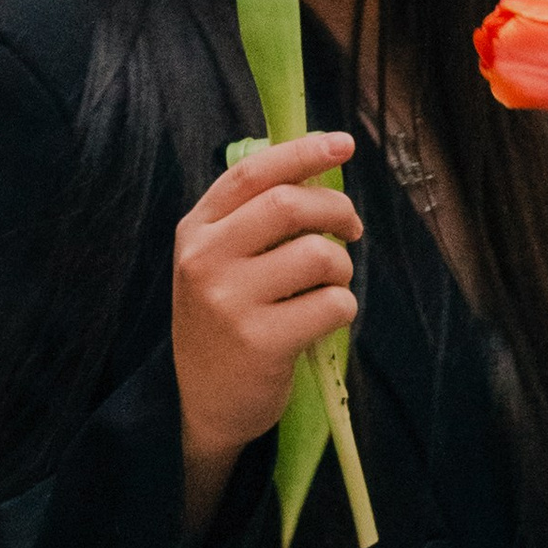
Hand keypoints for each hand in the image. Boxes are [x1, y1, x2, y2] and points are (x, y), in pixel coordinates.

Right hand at [173, 133, 359, 523]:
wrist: (203, 404)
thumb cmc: (227, 321)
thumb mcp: (220, 261)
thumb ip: (255, 217)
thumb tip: (321, 167)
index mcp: (196, 230)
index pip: (252, 173)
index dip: (302, 151)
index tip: (344, 143)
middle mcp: (204, 259)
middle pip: (291, 204)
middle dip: (338, 210)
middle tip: (351, 230)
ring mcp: (229, 301)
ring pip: (320, 254)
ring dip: (341, 269)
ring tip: (327, 287)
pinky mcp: (260, 342)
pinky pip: (333, 303)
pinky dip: (342, 308)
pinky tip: (321, 322)